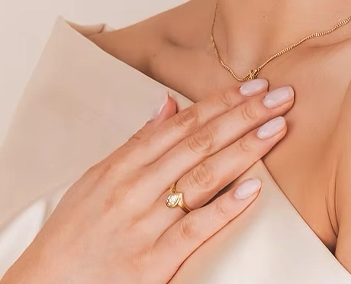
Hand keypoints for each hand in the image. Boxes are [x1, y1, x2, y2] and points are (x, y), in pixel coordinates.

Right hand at [0, 77, 292, 283]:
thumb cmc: (70, 234)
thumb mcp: (96, 178)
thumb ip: (136, 142)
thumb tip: (168, 103)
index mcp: (121, 164)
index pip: (182, 124)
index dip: (220, 103)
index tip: (252, 86)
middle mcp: (134, 188)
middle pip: (198, 142)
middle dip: (243, 116)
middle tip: (280, 96)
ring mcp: (143, 224)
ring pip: (202, 177)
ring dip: (243, 149)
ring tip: (276, 128)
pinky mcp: (150, 263)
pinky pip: (193, 231)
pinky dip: (224, 208)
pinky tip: (253, 188)